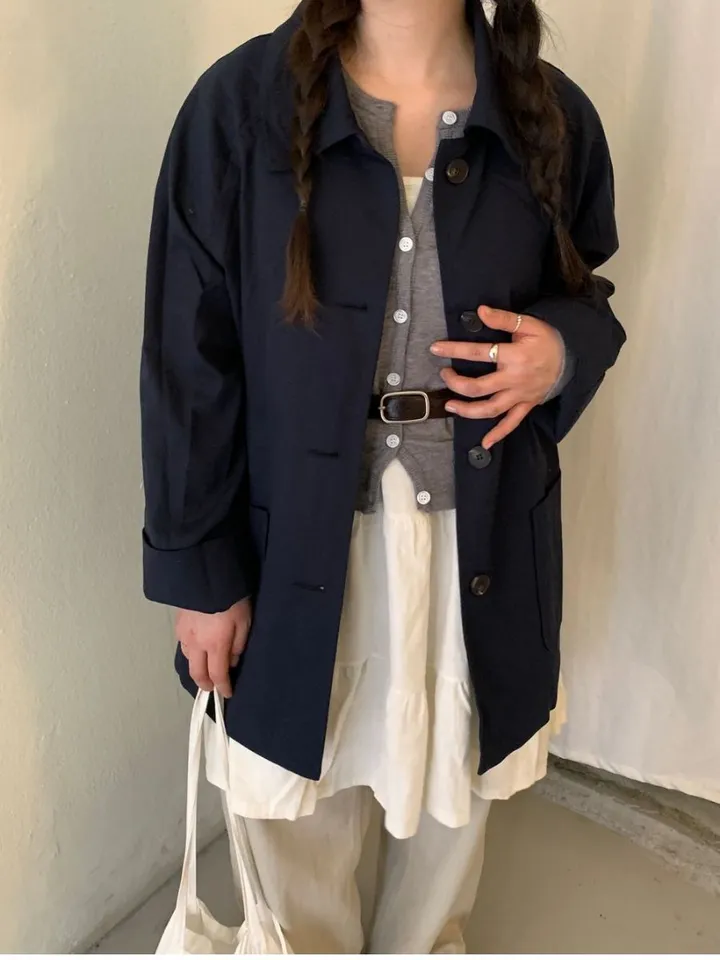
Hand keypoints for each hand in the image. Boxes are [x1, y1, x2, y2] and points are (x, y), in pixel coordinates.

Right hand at [175, 598, 251, 698]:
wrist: (207, 575)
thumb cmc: (232, 598)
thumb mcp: (245, 621)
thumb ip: (238, 644)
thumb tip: (232, 662)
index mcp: (215, 645)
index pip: (217, 675)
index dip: (222, 687)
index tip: (227, 693)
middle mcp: (197, 644)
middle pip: (197, 673)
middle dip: (205, 684)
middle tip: (212, 688)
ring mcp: (184, 633)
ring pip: (188, 659)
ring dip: (196, 668)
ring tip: (204, 668)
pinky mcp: (178, 623)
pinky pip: (183, 644)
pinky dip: (190, 653)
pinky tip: (196, 648)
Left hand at [431, 306, 564, 448]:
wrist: (571, 358)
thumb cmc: (547, 340)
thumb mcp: (528, 324)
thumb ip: (504, 319)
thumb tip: (481, 311)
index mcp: (514, 356)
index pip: (479, 353)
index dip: (454, 350)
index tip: (435, 349)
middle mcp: (514, 380)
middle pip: (478, 387)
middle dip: (456, 383)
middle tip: (444, 375)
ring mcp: (520, 396)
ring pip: (491, 409)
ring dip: (468, 411)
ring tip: (451, 406)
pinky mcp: (526, 406)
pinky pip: (512, 423)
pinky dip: (499, 434)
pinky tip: (485, 443)